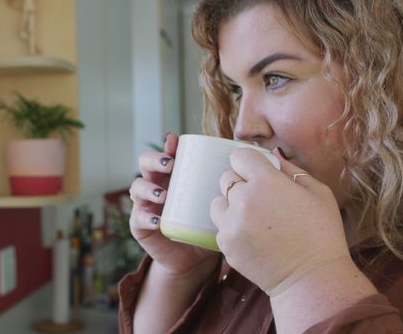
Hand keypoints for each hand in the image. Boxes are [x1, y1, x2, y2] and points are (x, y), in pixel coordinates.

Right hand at [129, 133, 219, 278]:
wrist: (195, 260)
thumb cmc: (208, 225)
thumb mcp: (218, 202)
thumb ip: (230, 184)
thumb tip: (266, 159)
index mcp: (174, 176)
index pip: (165, 152)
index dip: (167, 145)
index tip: (175, 142)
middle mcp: (157, 185)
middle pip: (145, 163)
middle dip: (154, 161)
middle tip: (170, 166)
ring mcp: (147, 205)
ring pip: (137, 188)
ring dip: (149, 188)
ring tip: (164, 194)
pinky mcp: (141, 227)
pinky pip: (137, 219)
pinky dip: (145, 217)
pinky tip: (157, 220)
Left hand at [210, 147, 351, 295]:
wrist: (312, 278)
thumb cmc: (322, 233)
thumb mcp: (318, 192)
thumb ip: (291, 169)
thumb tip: (272, 157)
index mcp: (266, 182)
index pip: (239, 155)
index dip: (249, 162)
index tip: (257, 171)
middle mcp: (243, 200)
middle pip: (226, 178)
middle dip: (241, 184)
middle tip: (261, 199)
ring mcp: (231, 224)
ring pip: (218, 203)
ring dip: (231, 206)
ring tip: (254, 219)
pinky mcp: (226, 245)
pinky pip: (221, 227)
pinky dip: (232, 229)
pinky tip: (253, 237)